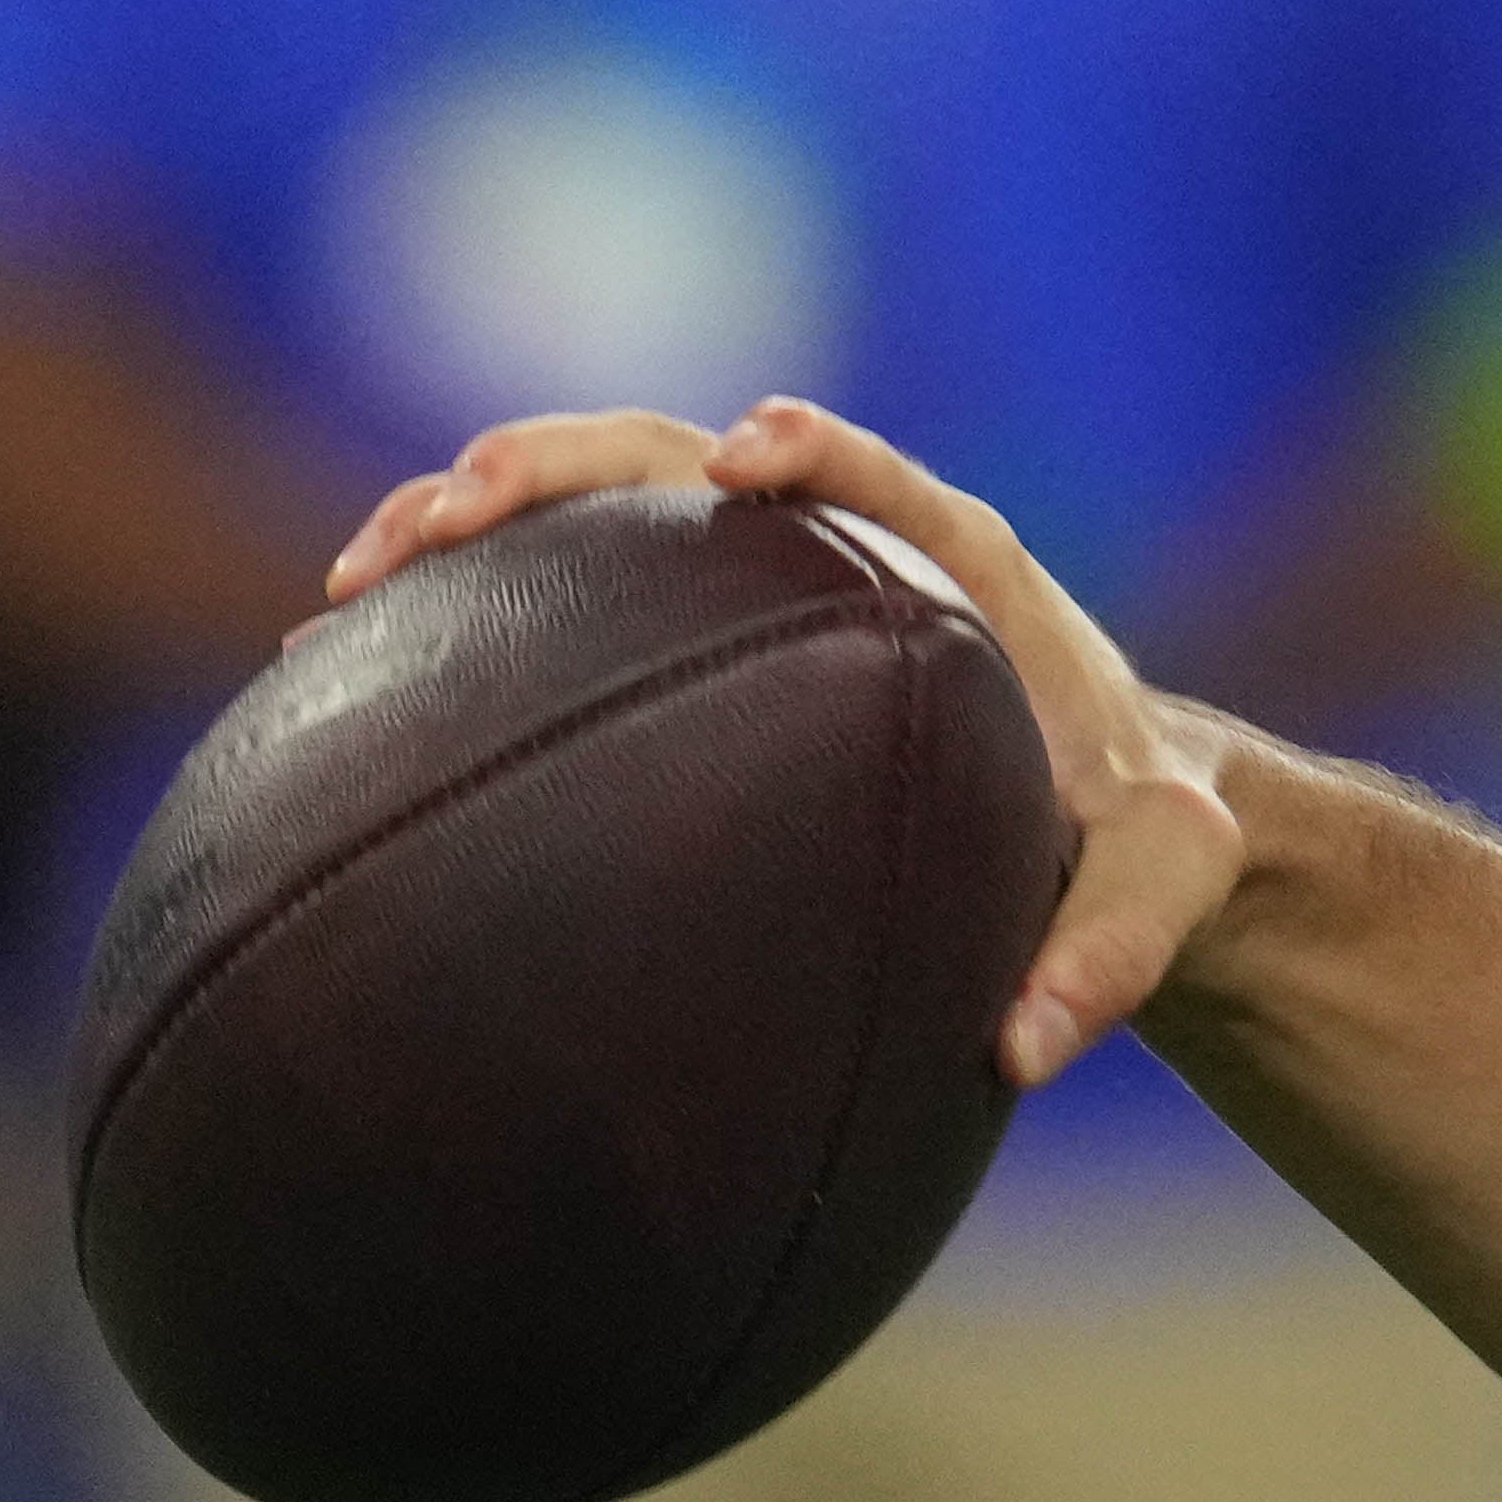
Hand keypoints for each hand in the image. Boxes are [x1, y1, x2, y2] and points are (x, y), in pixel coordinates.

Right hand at [325, 399, 1251, 1092]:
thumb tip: (1024, 1050)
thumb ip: (1117, 957)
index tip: (749, 453)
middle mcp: (843, 540)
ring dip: (473, 513)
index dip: (825, 451)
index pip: (893, 482)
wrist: (1110, 802)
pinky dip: (463, 601)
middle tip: (453, 506)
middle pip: (682, 458)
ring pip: (597, 500)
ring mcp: (753, 568)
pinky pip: (569, 583)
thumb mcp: (1164, 887)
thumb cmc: (1137, 830)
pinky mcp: (694, 616)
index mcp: (967, 572)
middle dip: (566, 464)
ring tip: (357, 578)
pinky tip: (338, 662)